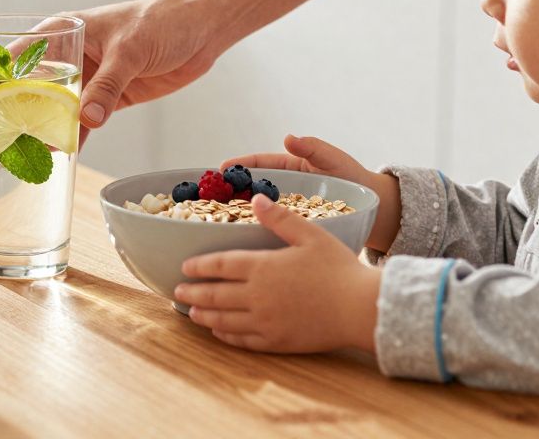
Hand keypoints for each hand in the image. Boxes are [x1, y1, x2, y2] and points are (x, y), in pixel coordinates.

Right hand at [0, 0, 220, 163]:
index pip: (7, 62)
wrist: (203, 25)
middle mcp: (66, 58)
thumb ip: (107, 86)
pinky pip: (77, 126)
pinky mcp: (107, 98)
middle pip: (18, 94)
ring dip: (23, 141)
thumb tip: (85, 122)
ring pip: (44, 115)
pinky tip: (46, 164)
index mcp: (61, 33)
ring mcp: (85, 80)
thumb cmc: (163, 22)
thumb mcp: (130, 52)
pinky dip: (63, 145)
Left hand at [176, 195, 381, 352]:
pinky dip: (226, 335)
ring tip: (191, 312)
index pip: (220, 265)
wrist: (361, 309)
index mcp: (262, 267)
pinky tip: (220, 332)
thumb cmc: (339, 268)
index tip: (185, 266)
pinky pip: (243, 340)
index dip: (200, 266)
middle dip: (192, 292)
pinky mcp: (277, 341)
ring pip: (224, 320)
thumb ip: (280, 218)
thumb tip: (256, 198)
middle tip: (177, 292)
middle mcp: (257, 296)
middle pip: (215, 295)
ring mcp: (265, 321)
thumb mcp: (311, 235)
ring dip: (204, 315)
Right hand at [223, 134, 401, 251]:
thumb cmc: (355, 179)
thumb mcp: (334, 159)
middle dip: (231, 189)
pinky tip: (242, 236)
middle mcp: (285, 188)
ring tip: (219, 216)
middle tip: (211, 194)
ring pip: (259, 208)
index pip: (260, 164)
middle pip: (252, 187)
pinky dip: (257, 228)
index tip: (221, 168)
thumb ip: (313, 148)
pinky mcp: (294, 225)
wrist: (377, 209)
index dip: (239, 165)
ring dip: (239, 211)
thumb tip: (288, 137)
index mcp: (291, 168)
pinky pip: (272, 226)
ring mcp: (289, 208)